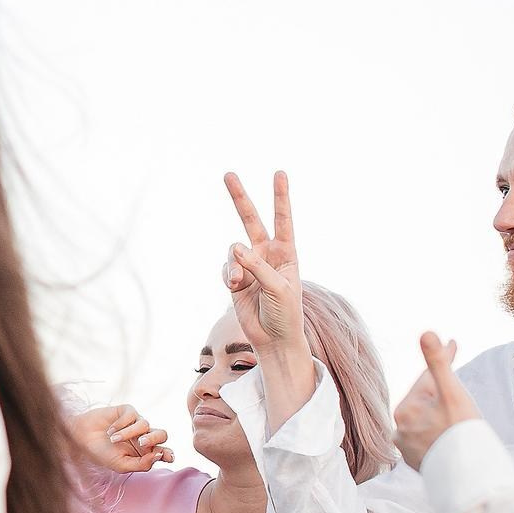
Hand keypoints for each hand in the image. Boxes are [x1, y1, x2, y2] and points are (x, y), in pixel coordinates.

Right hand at [69, 404, 173, 473]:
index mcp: (145, 453)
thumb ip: (142, 464)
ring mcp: (136, 423)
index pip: (164, 452)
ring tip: (113, 439)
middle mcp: (143, 437)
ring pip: (146, 424)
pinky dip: (121, 424)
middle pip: (162, 434)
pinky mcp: (127, 411)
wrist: (82, 439)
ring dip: (129, 433)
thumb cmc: (102, 454)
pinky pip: (132, 415)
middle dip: (154, 439)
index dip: (169, 453)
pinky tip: (110, 430)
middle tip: (141, 443)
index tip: (165, 455)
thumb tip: (160, 455)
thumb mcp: (121, 465)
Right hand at [222, 172, 306, 357]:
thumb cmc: (286, 313)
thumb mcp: (279, 287)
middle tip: (228, 174)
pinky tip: (235, 286)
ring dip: (235, 264)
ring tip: (240, 282)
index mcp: (287, 252)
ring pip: (233, 250)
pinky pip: (226, 268)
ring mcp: (249, 265)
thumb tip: (234, 247)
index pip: (283, 219)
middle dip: (239, 198)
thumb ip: (258, 265)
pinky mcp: (235, 279)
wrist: (274, 338)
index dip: (280, 197)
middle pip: (251, 220)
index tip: (279, 174)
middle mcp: (267, 254)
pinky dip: (229, 276)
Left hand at [393, 332, 479, 468]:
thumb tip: (426, 332)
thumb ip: (438, 363)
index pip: (428, 379)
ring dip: (442, 411)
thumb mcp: (451, 392)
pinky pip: (430, 437)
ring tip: (461, 413)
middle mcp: (399, 429)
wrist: (471, 476)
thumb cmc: (462, 431)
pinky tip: (452, 433)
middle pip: (428, 400)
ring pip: (429, 419)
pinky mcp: (417, 462)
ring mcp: (407, 447)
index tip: (453, 343)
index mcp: (404, 409)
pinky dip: (440, 431)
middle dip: (443, 388)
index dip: (444, 360)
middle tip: (460, 378)